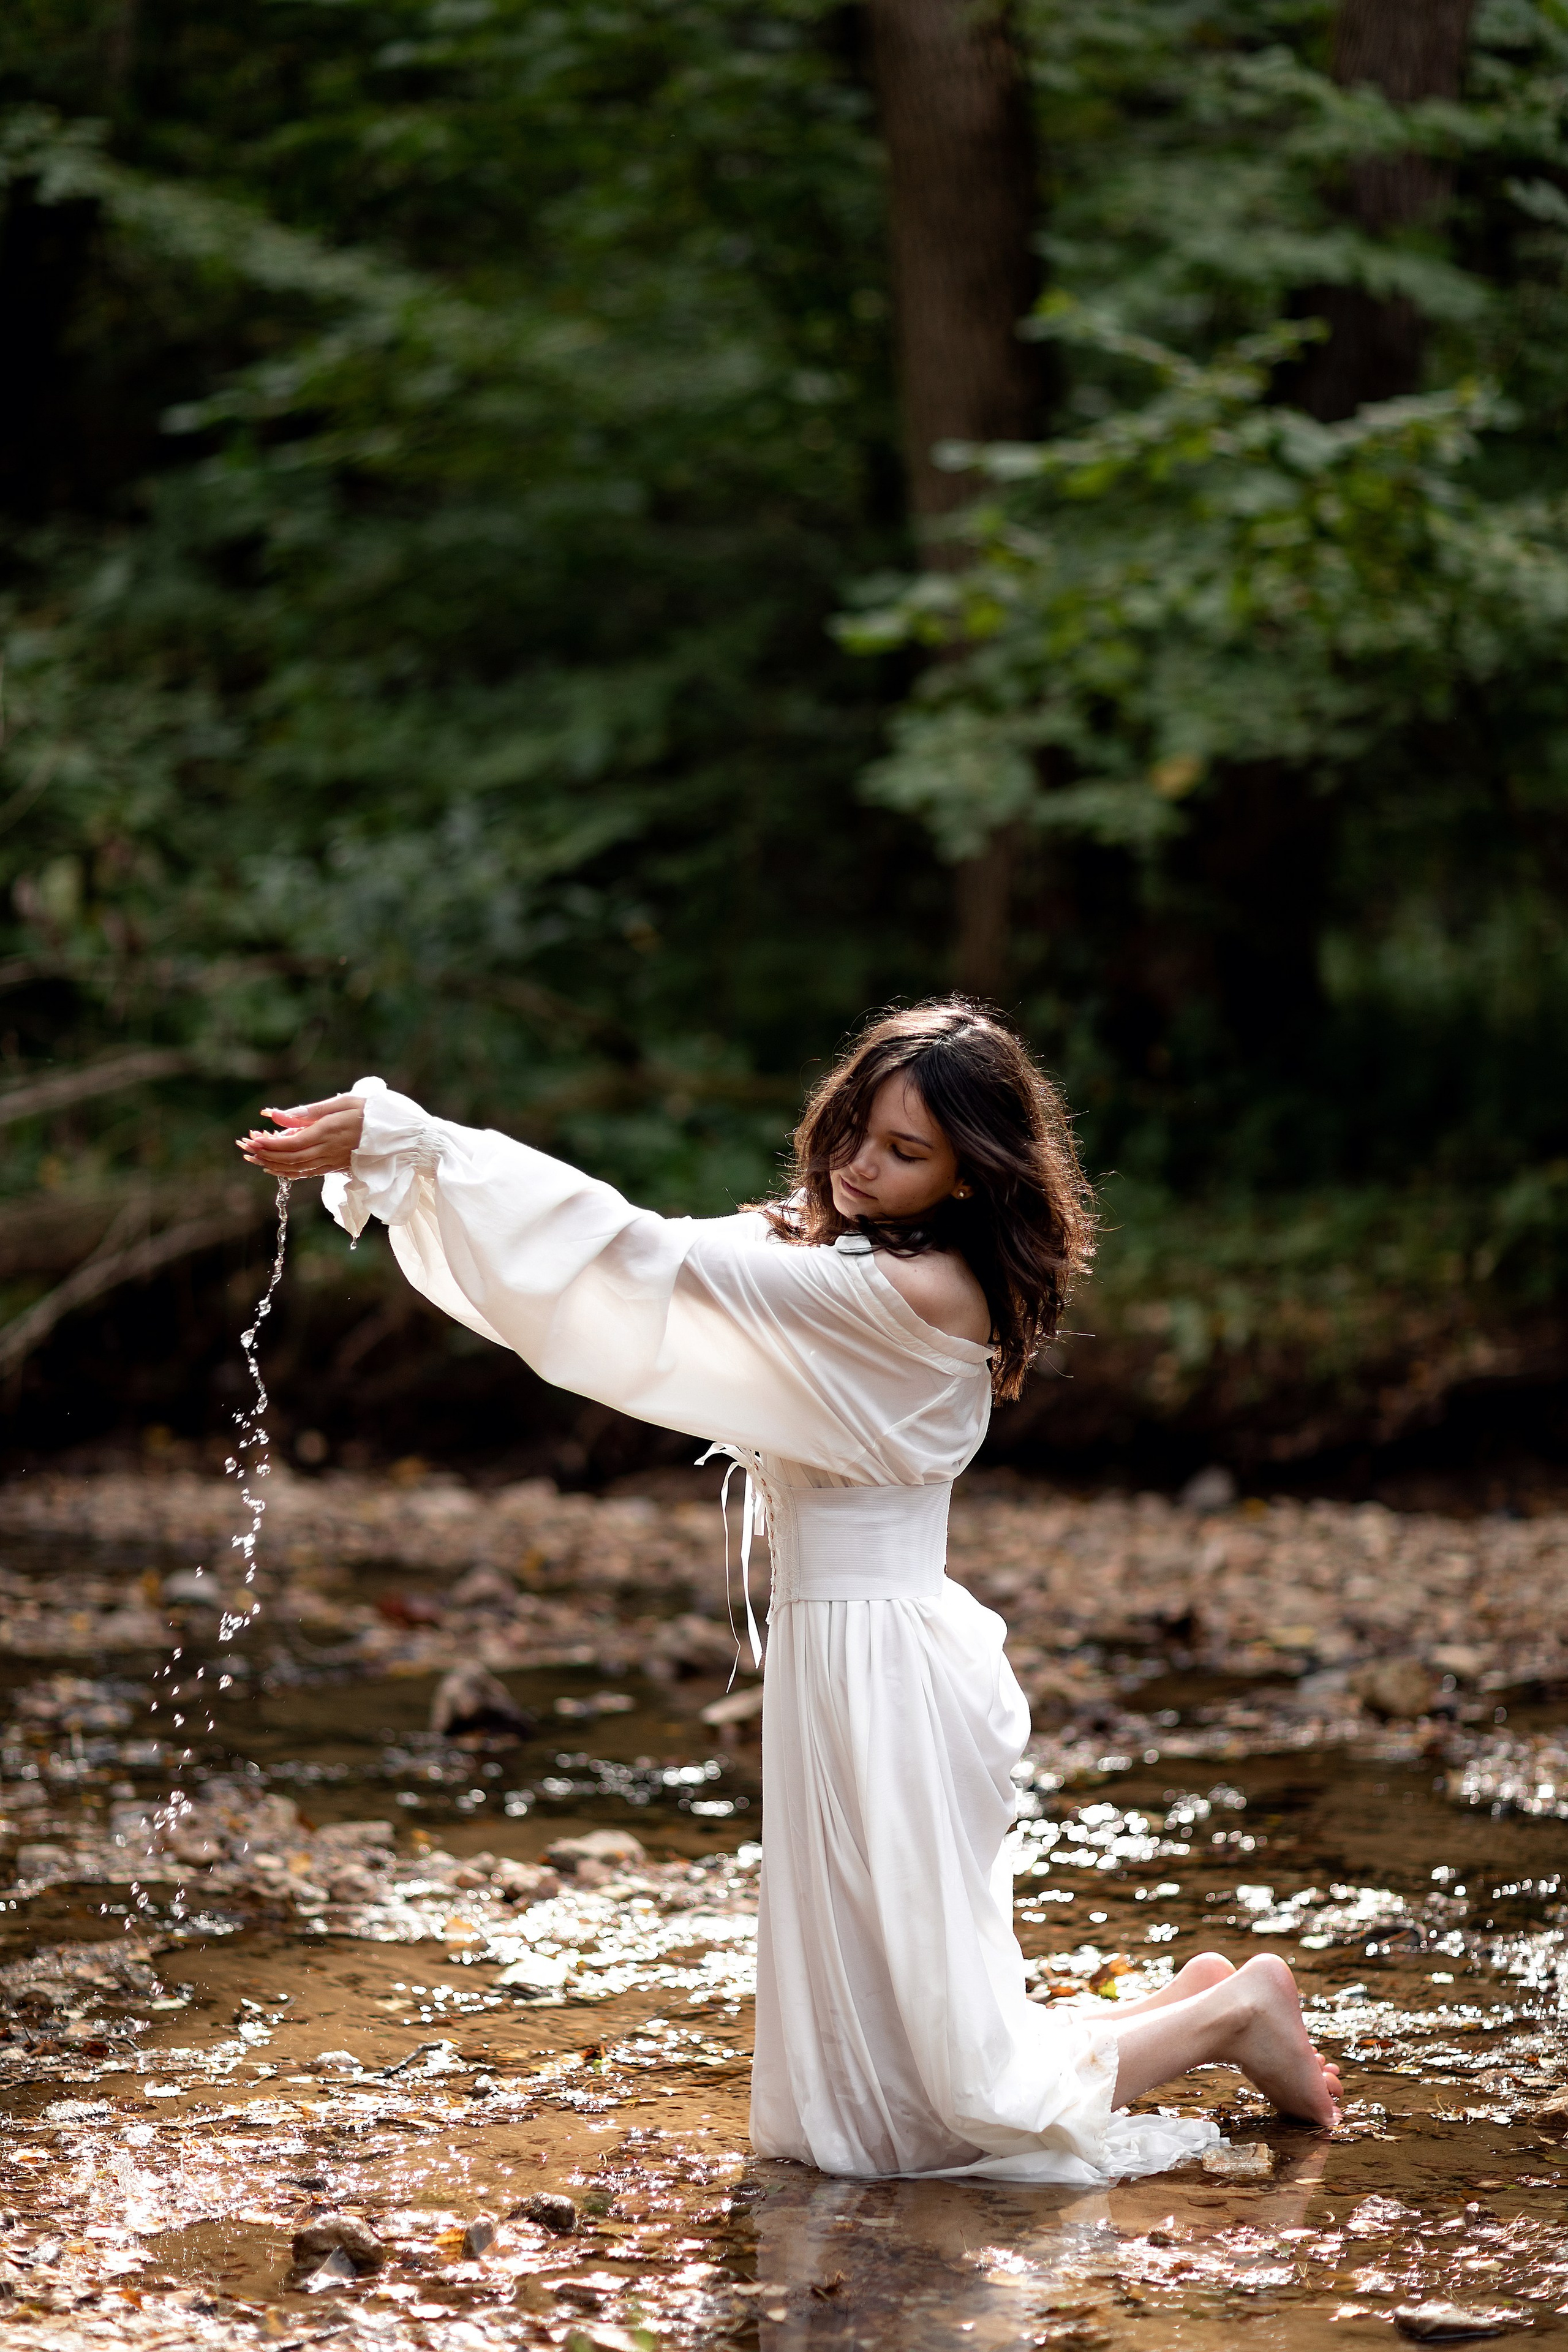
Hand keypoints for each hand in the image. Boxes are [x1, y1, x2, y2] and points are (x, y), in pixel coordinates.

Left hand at [237, 1095, 364, 1177]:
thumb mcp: (344, 1102)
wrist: (399, 1135)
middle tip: (247, 1148)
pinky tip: (275, 1168)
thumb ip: (311, 1111)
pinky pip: (308, 1173)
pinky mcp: (336, 1167)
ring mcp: (332, 1161)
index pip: (292, 1143)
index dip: (270, 1144)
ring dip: (273, 1165)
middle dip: (266, 1155)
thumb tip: (281, 1115)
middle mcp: (328, 1150)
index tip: (253, 1139)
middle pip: (290, 1159)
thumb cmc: (372, 1112)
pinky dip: (288, 1172)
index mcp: (328, 1132)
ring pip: (297, 1168)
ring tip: (254, 1158)